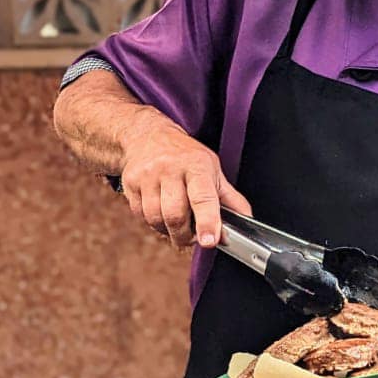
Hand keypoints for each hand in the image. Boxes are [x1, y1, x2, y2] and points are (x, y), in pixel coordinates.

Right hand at [121, 115, 251, 247]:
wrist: (147, 136)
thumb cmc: (185, 156)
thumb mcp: (212, 170)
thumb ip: (229, 198)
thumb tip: (247, 220)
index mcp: (196, 166)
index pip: (203, 197)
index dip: (207, 222)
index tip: (209, 241)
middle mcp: (170, 169)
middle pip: (175, 215)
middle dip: (185, 235)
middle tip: (193, 235)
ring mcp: (147, 176)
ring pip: (156, 219)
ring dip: (168, 230)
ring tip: (176, 221)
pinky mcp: (130, 183)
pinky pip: (141, 216)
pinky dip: (153, 221)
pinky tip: (160, 210)